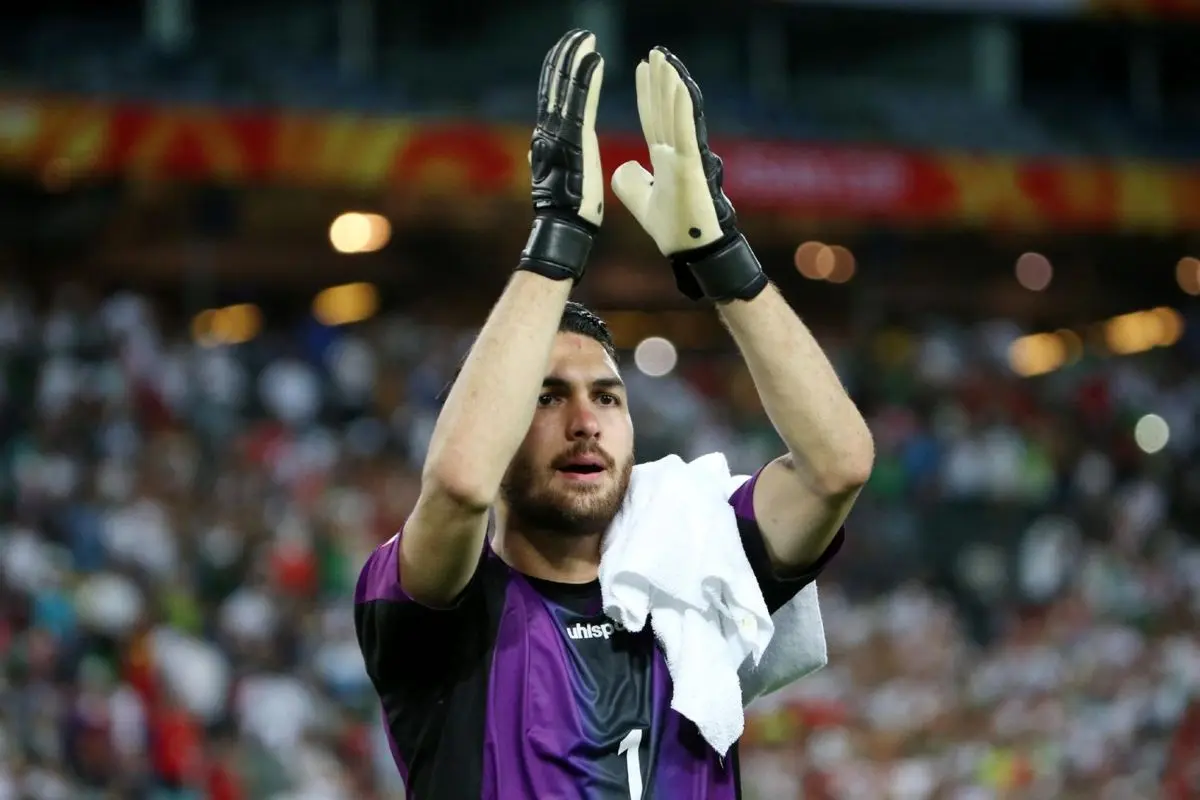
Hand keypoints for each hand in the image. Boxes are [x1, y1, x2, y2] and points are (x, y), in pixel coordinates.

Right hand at [518, 30, 605, 283]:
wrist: (563, 227)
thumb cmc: (570, 209)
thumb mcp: (563, 175)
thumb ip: (557, 155)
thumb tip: (546, 149)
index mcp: (551, 137)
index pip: (555, 96)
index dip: (563, 72)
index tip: (573, 51)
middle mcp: (550, 130)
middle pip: (555, 84)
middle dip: (566, 57)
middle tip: (578, 35)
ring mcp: (559, 133)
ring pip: (565, 87)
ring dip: (576, 59)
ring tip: (586, 38)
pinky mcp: (574, 140)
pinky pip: (582, 102)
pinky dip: (587, 79)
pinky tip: (595, 59)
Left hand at [611, 48, 766, 301]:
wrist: (690, 250)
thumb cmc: (673, 229)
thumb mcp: (640, 201)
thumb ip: (630, 182)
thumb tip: (623, 165)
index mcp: (665, 160)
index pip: (653, 119)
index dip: (647, 94)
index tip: (642, 69)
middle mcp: (676, 153)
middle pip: (663, 109)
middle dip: (658, 81)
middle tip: (654, 53)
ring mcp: (686, 156)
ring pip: (677, 113)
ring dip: (670, 84)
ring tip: (664, 58)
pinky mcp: (692, 165)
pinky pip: (685, 130)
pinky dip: (682, 107)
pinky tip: (678, 83)